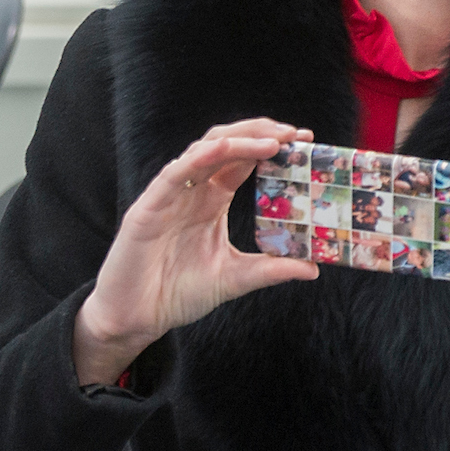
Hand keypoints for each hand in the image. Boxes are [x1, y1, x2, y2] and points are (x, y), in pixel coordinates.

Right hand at [74, 118, 317, 385]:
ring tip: (272, 141)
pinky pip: (175, 174)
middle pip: (228, 145)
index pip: (244, 161)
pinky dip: (200, 157)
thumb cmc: (178, 293)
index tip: (305, 141)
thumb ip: (270, 270)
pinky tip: (225, 149)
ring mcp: (171, 194)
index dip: (272, 146)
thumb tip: (314, 268)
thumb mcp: (234, 279)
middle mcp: (193, 190)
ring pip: (204, 150)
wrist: (136, 317)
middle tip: (294, 133)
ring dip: (239, 140)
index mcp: (212, 199)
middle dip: (261, 133)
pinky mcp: (149, 207)